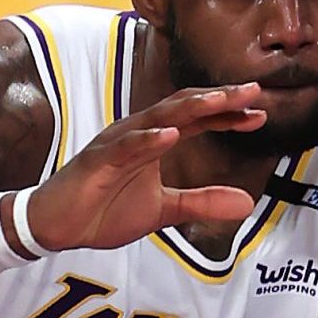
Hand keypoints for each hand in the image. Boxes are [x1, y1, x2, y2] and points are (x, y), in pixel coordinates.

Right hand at [24, 83, 265, 251]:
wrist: (56, 226)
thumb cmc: (104, 210)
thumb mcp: (164, 210)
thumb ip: (202, 202)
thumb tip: (247, 203)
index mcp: (154, 140)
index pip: (198, 120)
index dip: (228, 115)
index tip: (260, 113)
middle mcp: (138, 133)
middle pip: (184, 107)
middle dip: (218, 99)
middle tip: (253, 91)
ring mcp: (117, 143)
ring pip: (157, 118)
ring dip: (190, 108)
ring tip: (220, 101)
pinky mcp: (97, 160)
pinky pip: (126, 147)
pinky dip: (149, 139)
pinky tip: (171, 135)